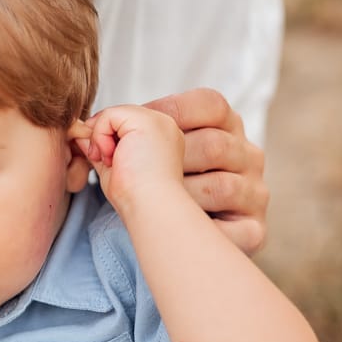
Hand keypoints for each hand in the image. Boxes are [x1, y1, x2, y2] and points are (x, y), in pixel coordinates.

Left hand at [71, 105, 186, 219]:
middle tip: (106, 162)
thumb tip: (81, 134)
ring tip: (111, 161)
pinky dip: (100, 136)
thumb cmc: (134, 197)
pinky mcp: (146, 120)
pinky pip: (108, 115)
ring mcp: (157, 120)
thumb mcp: (112, 167)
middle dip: (102, 138)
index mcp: (159, 138)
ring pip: (112, 114)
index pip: (123, 125)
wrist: (149, 206)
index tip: (106, 162)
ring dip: (101, 138)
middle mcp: (162, 125)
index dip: (106, 139)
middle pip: (117, 117)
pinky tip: (110, 156)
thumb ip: (99, 147)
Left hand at [142, 88, 267, 254]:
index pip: (211, 104)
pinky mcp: (254, 229)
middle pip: (213, 145)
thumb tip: (86, 130)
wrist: (185, 238)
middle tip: (133, 174)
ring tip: (152, 204)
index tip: (131, 129)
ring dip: (177, 197)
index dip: (168, 112)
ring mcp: (255, 191)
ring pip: (218, 186)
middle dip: (167, 160)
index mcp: (229, 125)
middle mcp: (249, 155)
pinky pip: (229, 228)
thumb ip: (127, 131)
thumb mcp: (150, 148)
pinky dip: (195, 229)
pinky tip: (174, 228)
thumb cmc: (159, 185)